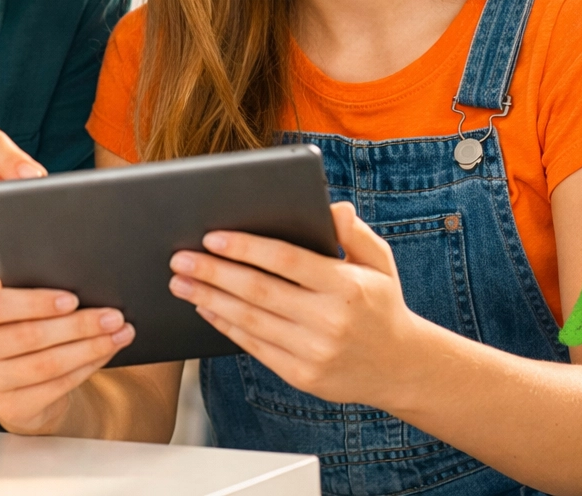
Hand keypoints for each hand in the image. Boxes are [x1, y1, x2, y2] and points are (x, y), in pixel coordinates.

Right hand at [0, 278, 135, 433]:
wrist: (16, 379)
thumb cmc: (19, 326)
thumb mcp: (15, 305)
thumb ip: (28, 290)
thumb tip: (72, 280)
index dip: (35, 303)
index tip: (72, 299)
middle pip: (27, 336)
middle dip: (77, 325)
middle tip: (112, 316)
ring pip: (46, 364)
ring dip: (89, 348)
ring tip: (118, 333)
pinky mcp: (9, 409)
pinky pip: (55, 387)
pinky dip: (86, 368)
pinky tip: (106, 353)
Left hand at [167, 201, 423, 407]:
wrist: (402, 367)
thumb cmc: (381, 304)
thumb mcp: (379, 261)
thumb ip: (354, 232)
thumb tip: (332, 206)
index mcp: (346, 286)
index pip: (287, 261)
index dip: (246, 248)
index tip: (211, 237)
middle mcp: (330, 320)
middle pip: (259, 291)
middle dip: (213, 273)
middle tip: (180, 258)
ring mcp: (314, 352)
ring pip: (250, 321)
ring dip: (210, 299)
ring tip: (181, 282)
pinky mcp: (302, 375)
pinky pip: (255, 347)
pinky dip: (225, 326)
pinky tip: (206, 308)